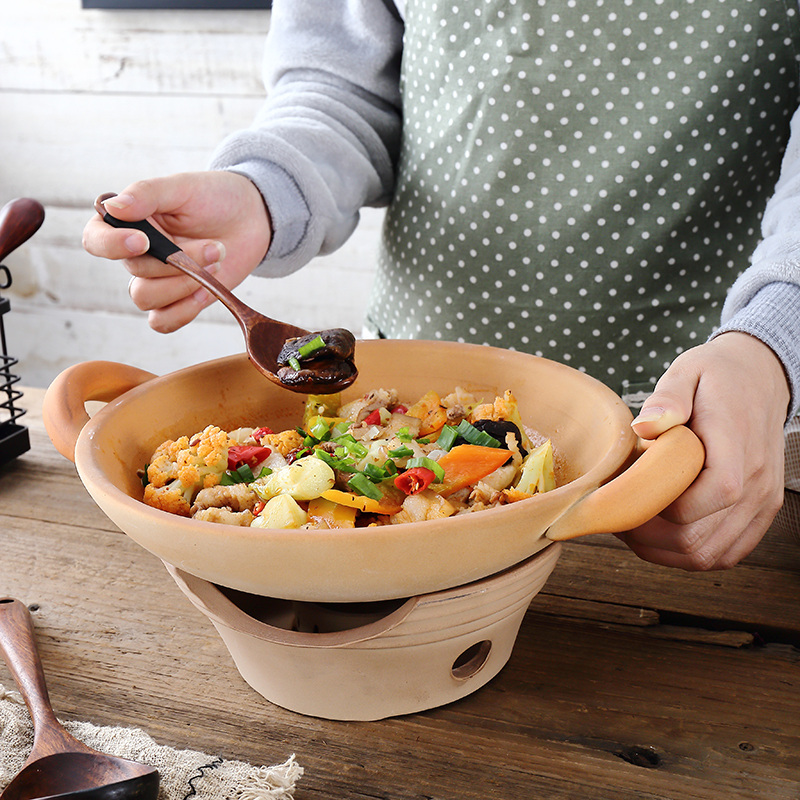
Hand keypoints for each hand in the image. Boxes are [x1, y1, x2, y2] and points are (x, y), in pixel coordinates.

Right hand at [82, 171, 271, 332]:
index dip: (111, 245)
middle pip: (134, 272)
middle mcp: (136, 253)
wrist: (252, 219)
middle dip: (177, 262)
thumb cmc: (215, 197)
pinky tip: (207, 291)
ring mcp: (157, 279)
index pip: (96, 239)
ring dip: (183, 285)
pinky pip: (162, 321)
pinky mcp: (178, 299)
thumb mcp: (182, 187)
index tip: (142, 241)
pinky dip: (183, 311)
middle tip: (213, 246)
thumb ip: (147, 194)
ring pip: (145, 299)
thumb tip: (112, 207)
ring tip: (215, 262)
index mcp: (128, 221)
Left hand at [619, 332, 789, 569]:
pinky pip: (726, 554)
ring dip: (663, 551)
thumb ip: (668, 397)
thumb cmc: (717, 376)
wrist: (760, 378)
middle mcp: (757, 483)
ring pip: (710, 556)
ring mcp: (762, 502)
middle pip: (701, 539)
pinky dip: (689, 554)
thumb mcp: (688, 371)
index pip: (711, 496)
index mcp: (737, 447)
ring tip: (631, 528)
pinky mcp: (759, 513)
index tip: (628, 493)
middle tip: (615, 517)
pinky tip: (660, 536)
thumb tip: (644, 426)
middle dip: (648, 536)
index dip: (663, 506)